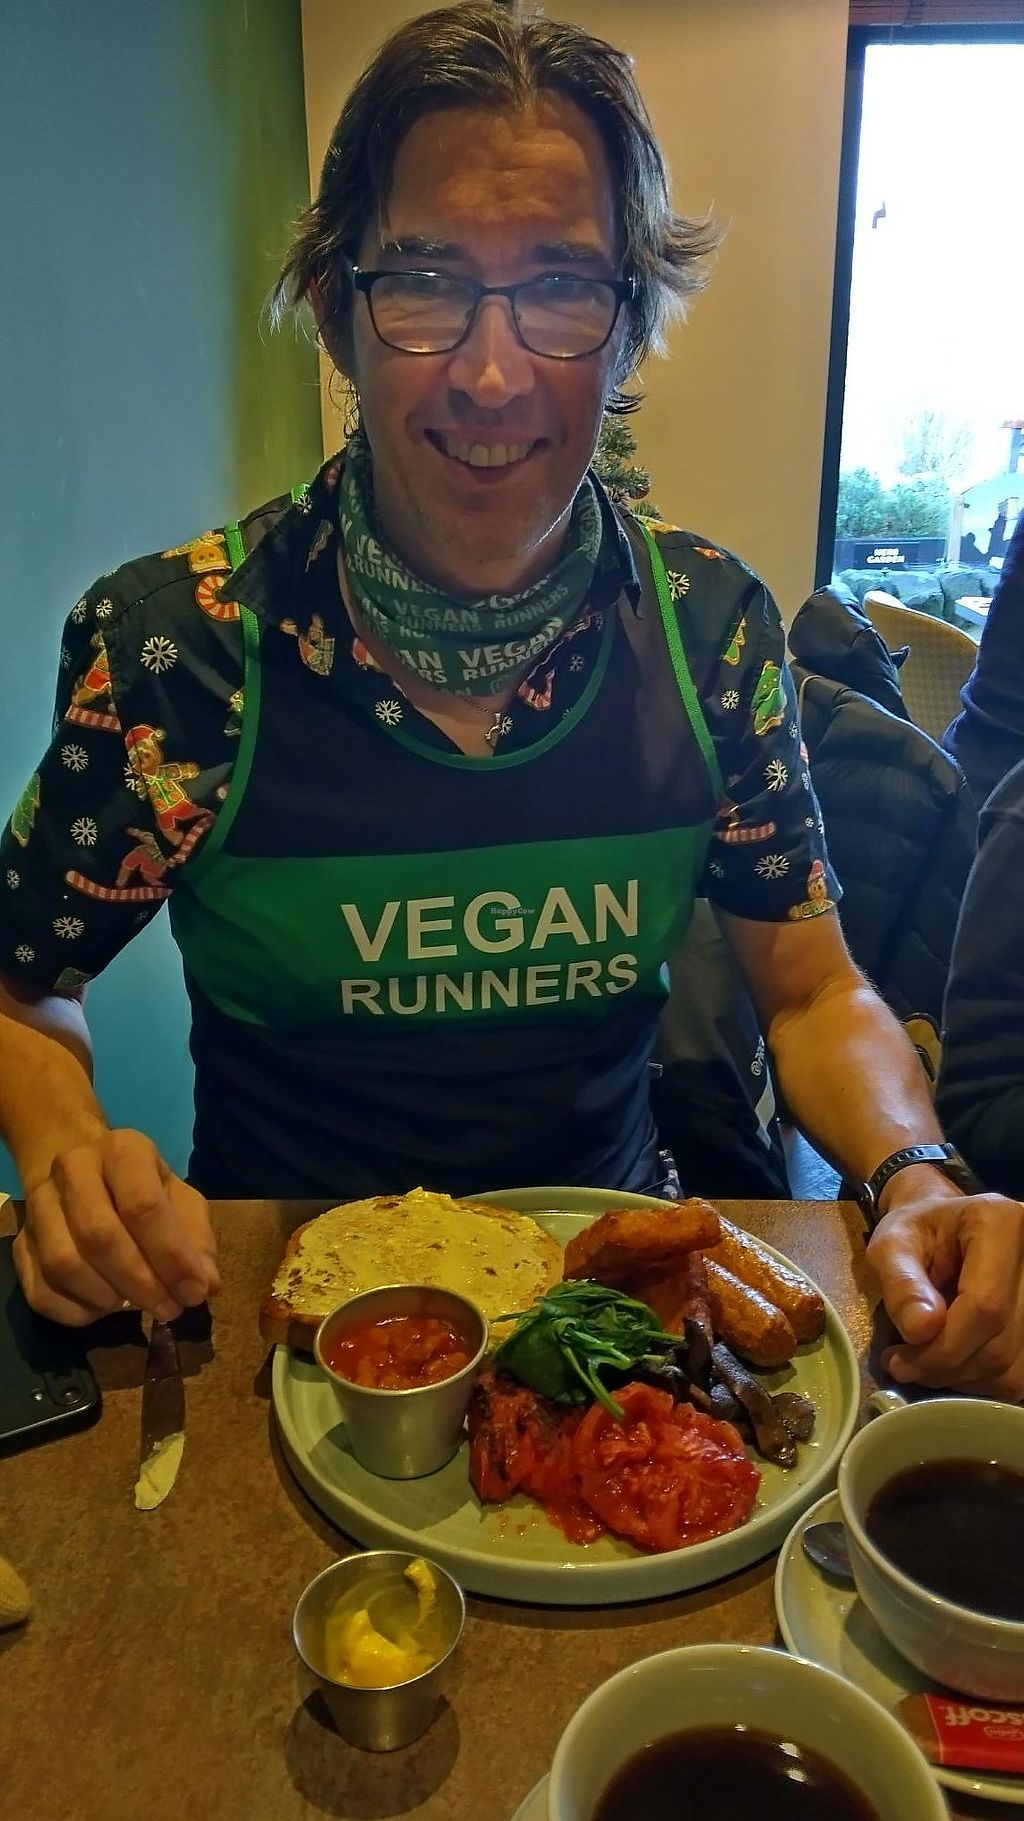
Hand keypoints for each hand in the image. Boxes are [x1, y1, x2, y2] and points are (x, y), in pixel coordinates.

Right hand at [13, 1127, 219, 1326]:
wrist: (84, 1173)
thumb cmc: (143, 1189)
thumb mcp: (182, 1201)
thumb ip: (197, 1240)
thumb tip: (204, 1285)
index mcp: (122, 1151)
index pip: (142, 1204)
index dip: (171, 1256)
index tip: (194, 1292)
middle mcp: (73, 1169)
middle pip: (99, 1236)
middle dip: (141, 1283)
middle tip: (169, 1308)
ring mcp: (38, 1205)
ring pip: (64, 1264)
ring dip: (109, 1299)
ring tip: (138, 1306)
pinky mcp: (19, 1243)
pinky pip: (41, 1291)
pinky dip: (78, 1312)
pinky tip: (106, 1308)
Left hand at [866, 1169, 1023, 1399]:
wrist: (940, 1229)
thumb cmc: (915, 1233)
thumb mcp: (891, 1246)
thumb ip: (902, 1284)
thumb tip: (921, 1331)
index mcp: (1001, 1226)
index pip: (985, 1306)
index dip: (943, 1346)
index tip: (900, 1360)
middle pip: (1001, 1343)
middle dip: (947, 1366)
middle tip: (903, 1366)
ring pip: (1013, 1367)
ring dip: (962, 1378)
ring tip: (924, 1362)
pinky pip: (1018, 1374)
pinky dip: (980, 1380)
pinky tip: (952, 1362)